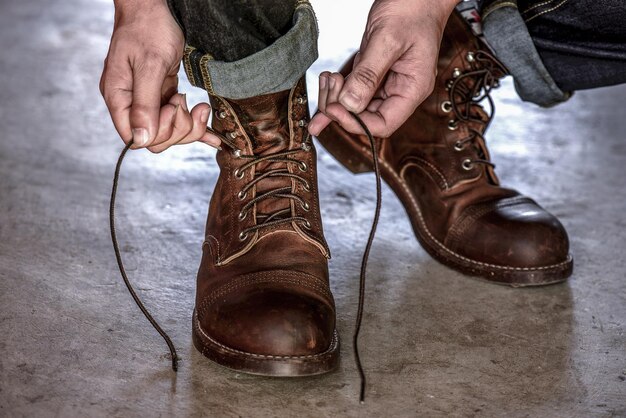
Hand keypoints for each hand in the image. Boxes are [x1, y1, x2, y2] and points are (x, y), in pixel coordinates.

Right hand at [100, 0, 220, 151]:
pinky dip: (196, 128)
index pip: (134, 136)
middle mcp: (131, 102)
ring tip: (200, 106)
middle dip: (178, 128)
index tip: (173, 107)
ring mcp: (147, 99)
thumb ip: (145, 103)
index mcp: (118, 96)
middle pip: (155, 138)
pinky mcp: (163, 95)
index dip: (158, 132)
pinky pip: (178, 120)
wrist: (155, 6)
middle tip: (186, 103)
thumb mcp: (150, 64)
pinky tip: (212, 135)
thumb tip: (141, 139)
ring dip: (189, 125)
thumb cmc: (148, 27)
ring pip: (169, 132)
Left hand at [309, 0, 457, 137]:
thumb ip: (368, 74)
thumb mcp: (388, 40)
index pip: (383, 124)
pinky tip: (325, 85)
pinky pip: (353, 90)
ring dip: (336, 97)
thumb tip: (350, 104)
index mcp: (412, 89)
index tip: (336, 109)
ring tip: (328, 77)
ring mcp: (385, 82)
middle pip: (366, 118)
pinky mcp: (373, 72)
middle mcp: (400, 90)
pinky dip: (337, 90)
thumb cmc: (413, 9)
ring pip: (356, 105)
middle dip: (342, 107)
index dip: (357, 123)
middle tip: (329, 85)